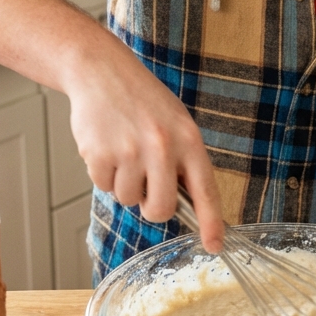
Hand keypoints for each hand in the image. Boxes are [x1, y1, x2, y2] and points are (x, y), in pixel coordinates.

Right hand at [63, 39, 223, 252]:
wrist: (102, 70)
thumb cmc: (141, 99)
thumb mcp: (176, 122)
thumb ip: (183, 160)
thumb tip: (186, 204)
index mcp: (188, 139)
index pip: (205, 190)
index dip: (211, 222)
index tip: (214, 246)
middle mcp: (162, 147)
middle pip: (161, 209)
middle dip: (152, 207)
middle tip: (146, 186)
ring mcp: (130, 151)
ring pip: (128, 199)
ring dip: (124, 183)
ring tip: (123, 150)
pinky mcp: (100, 154)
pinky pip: (102, 186)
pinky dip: (103, 173)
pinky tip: (106, 145)